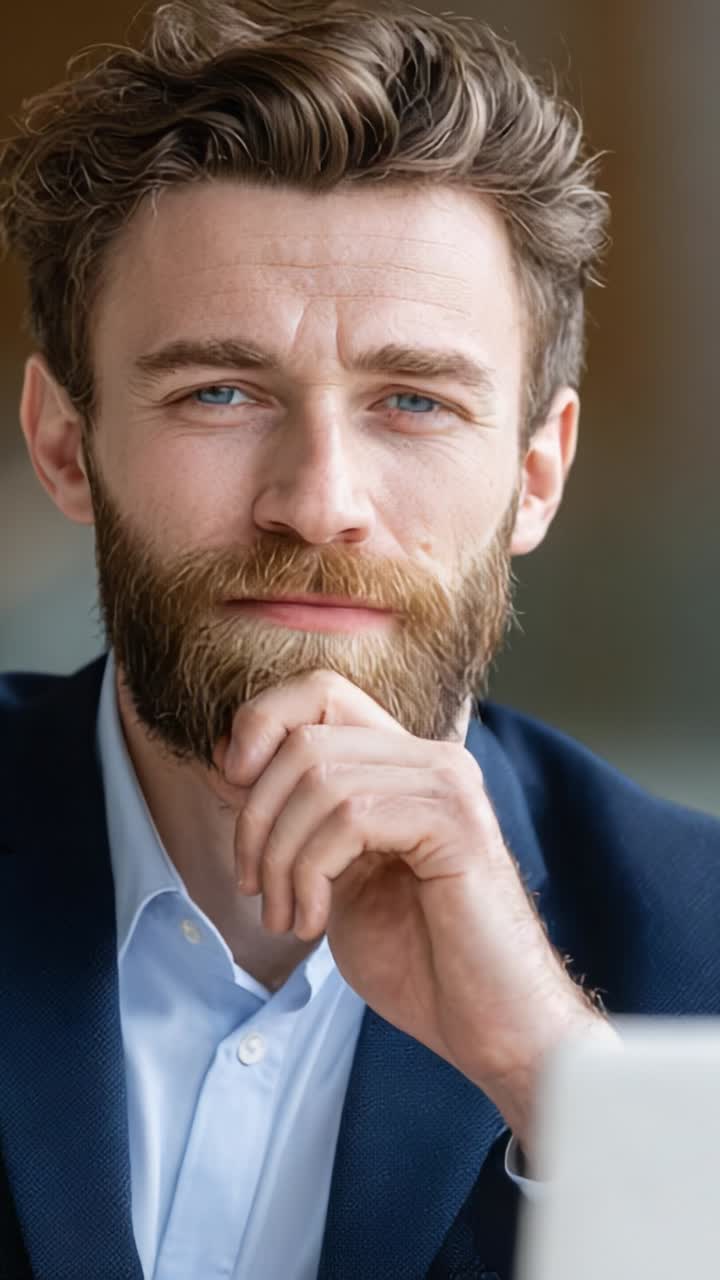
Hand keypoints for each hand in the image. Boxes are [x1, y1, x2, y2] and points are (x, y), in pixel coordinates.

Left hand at [219, 669, 613, 1147]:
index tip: (230, 789)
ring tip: (285, 917)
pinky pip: (350, 816)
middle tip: (251, 886)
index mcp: (404, 763)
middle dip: (255, 814)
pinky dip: (310, 872)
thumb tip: (224, 761)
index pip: (320, 690)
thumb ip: (293, 815)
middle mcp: (432, 759)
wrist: (490, 1027)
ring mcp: (448, 785)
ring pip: (320, 777)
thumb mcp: (332, 875)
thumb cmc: (417, 959)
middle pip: (306, 735)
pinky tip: (314, 920)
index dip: (260, 724)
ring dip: (278, 858)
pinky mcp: (456, 824)